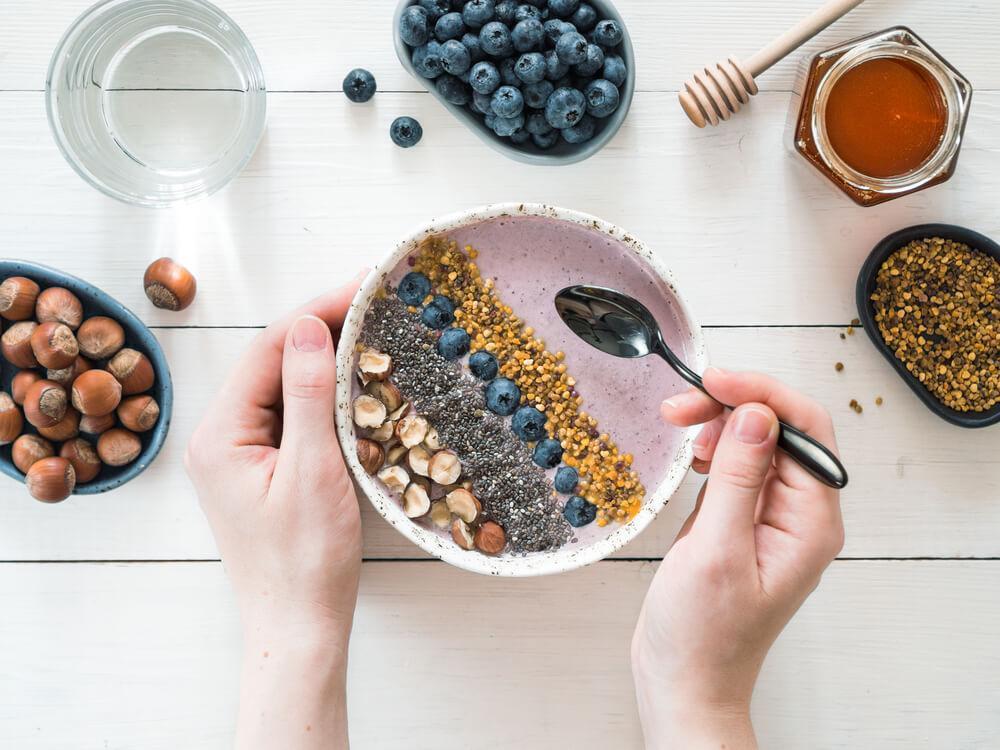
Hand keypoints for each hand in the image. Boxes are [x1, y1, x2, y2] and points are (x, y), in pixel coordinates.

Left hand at [185, 276, 365, 749]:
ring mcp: (241, 454)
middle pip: (272, 362)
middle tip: (374, 300)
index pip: (267, 350)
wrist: (299, 626)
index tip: (362, 285)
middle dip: (322, 328)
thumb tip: (308, 324)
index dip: (315, 311)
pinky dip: (323, 393)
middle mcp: (220, 437)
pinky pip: (291, 414)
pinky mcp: (263, 469)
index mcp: (220, 434)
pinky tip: (355, 381)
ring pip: (284, 386)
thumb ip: (308, 394)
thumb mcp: (312, 470)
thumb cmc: (305, 560)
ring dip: (325, 358)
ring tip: (371, 329)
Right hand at [631, 368, 844, 749]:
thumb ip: (738, 477)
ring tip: (680, 429)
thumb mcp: (715, 550)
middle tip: (678, 406)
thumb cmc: (702, 633)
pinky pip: (739, 466)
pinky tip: (693, 457)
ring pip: (757, 442)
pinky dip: (714, 449)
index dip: (761, 393)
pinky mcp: (745, 520)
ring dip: (719, 424)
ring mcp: (773, 517)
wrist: (684, 679)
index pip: (805, 429)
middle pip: (780, 429)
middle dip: (732, 405)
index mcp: (811, 523)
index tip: (712, 380)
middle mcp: (800, 515)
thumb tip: (756, 413)